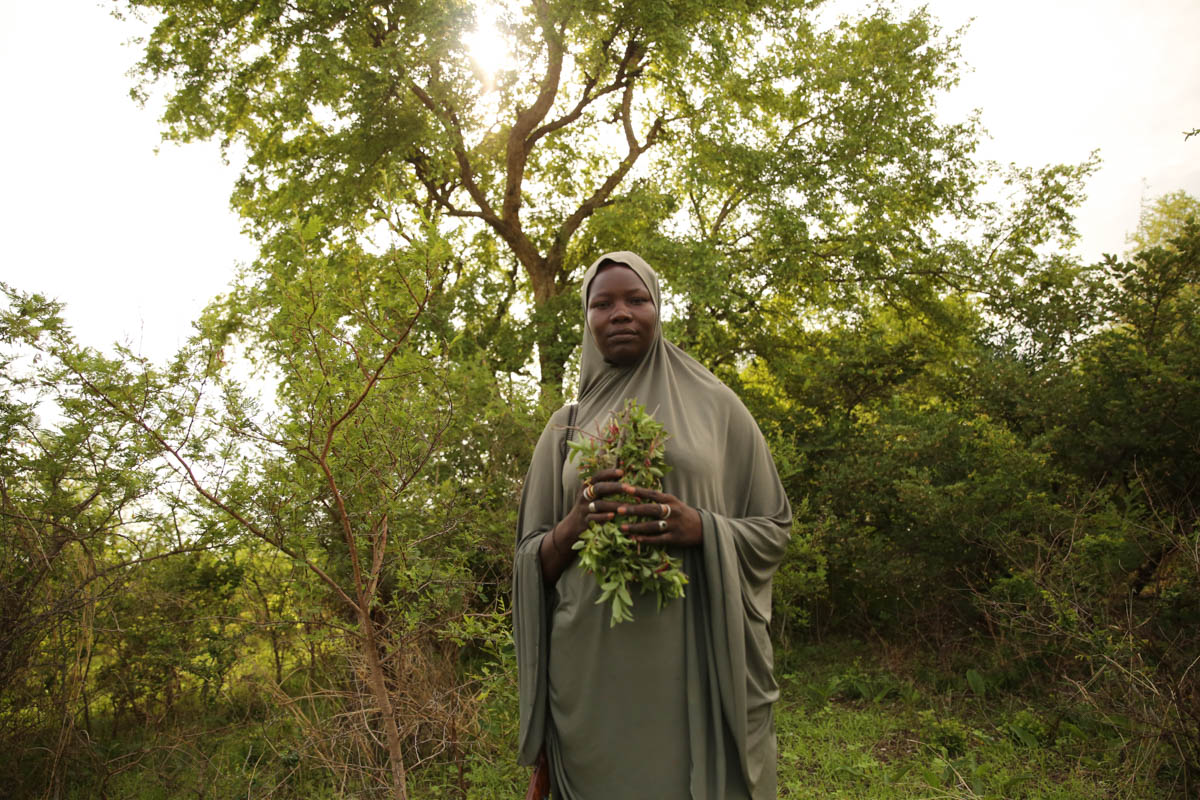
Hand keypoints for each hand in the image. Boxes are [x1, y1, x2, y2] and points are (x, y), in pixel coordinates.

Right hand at [541, 468, 627, 582]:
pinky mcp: (584, 521)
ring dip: (614, 504)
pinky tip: (613, 516)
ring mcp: (583, 509)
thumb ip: (605, 486)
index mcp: (587, 486)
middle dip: (615, 487)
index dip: (609, 473)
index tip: (622, 472)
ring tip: (628, 506)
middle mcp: (584, 496)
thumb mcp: (593, 495)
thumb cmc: (589, 507)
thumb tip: (623, 474)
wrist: (573, 526)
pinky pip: (594, 518)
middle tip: (629, 488)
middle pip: (599, 488)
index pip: (597, 476)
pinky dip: (603, 517)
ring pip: (599, 504)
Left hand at [613, 486, 702, 547]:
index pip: (652, 494)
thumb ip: (657, 499)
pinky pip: (658, 539)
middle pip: (650, 509)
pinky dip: (646, 539)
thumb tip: (636, 495)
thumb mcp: (672, 502)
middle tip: (619, 509)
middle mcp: (672, 511)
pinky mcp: (675, 538)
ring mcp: (673, 525)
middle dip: (634, 509)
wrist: (702, 527)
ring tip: (622, 527)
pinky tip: (635, 538)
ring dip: (636, 527)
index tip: (624, 488)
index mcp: (670, 500)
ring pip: (652, 526)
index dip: (638, 491)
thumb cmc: (682, 513)